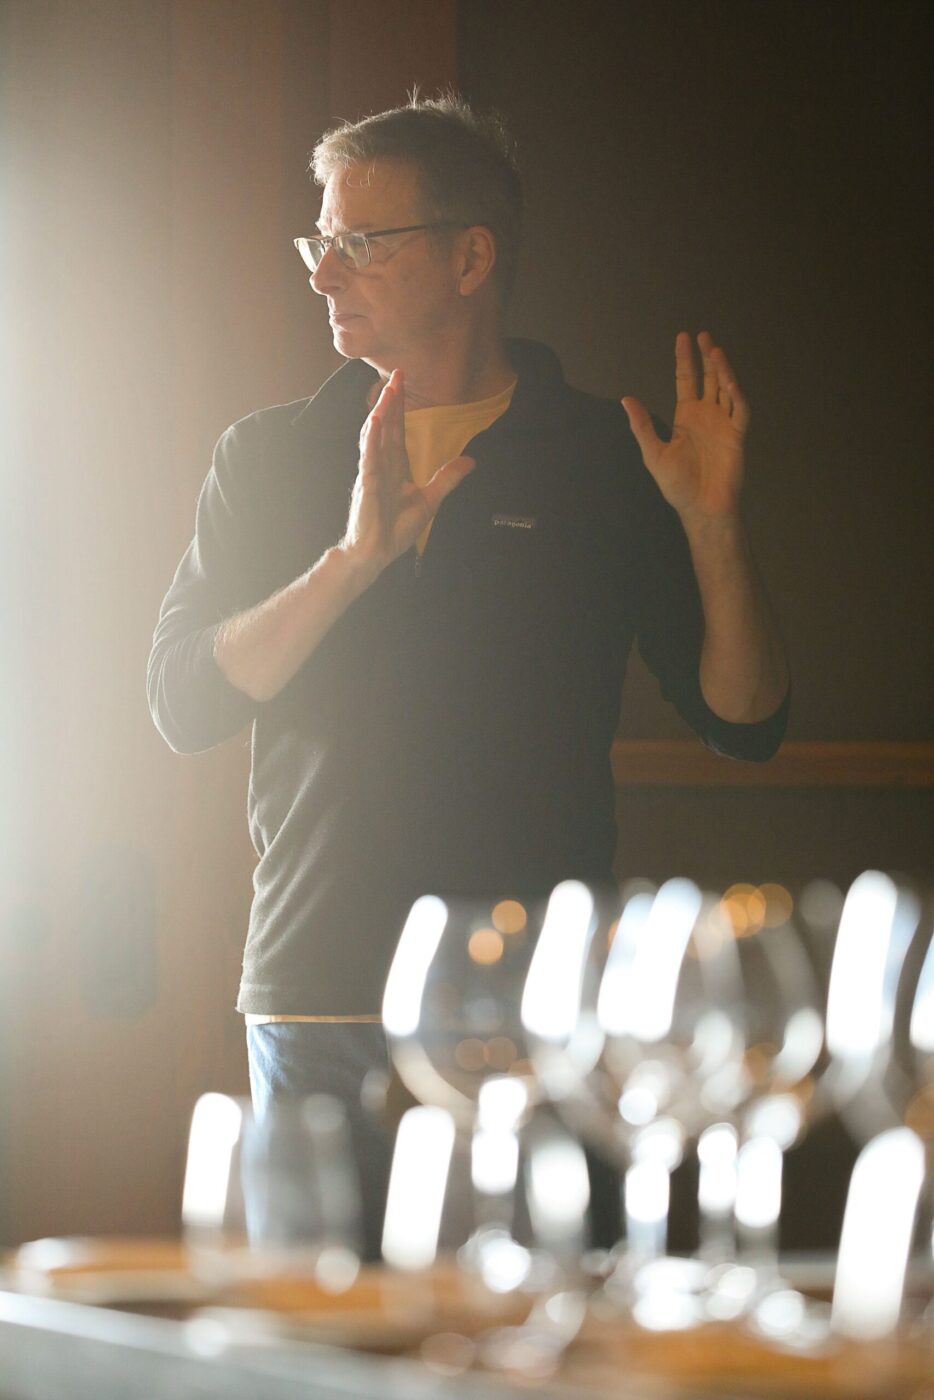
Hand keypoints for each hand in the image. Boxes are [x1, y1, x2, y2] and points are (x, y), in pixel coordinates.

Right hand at [340, 368, 474, 574]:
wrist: (376, 553)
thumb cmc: (395, 529)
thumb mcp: (430, 500)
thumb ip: (448, 479)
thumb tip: (471, 461)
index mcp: (395, 467)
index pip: (398, 430)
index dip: (401, 406)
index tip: (402, 383)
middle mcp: (382, 465)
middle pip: (387, 426)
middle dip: (391, 400)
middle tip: (396, 373)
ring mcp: (373, 473)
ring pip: (376, 436)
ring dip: (381, 412)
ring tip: (387, 391)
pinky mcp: (368, 484)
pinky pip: (369, 458)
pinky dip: (371, 439)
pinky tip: (374, 422)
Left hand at [622, 331, 749, 522]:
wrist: (700, 508)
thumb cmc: (678, 485)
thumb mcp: (654, 453)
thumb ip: (642, 426)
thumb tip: (626, 399)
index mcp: (687, 417)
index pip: (686, 379)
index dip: (685, 359)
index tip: (683, 337)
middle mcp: (707, 415)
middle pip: (709, 378)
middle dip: (706, 357)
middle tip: (703, 336)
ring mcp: (723, 423)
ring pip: (726, 388)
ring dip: (722, 370)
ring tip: (715, 350)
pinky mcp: (736, 435)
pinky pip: (739, 410)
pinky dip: (736, 395)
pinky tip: (729, 381)